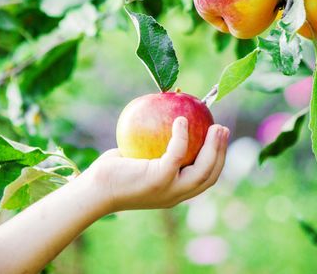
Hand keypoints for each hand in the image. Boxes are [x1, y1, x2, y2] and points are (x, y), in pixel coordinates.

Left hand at [83, 117, 228, 211]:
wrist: (94, 191)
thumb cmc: (112, 173)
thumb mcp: (136, 161)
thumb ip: (152, 150)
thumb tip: (161, 121)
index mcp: (174, 193)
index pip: (204, 179)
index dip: (216, 160)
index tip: (218, 139)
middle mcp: (175, 195)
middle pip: (210, 176)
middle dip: (221, 152)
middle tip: (222, 129)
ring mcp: (169, 190)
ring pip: (202, 169)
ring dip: (213, 147)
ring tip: (214, 126)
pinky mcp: (158, 180)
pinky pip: (177, 154)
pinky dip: (182, 136)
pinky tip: (181, 120)